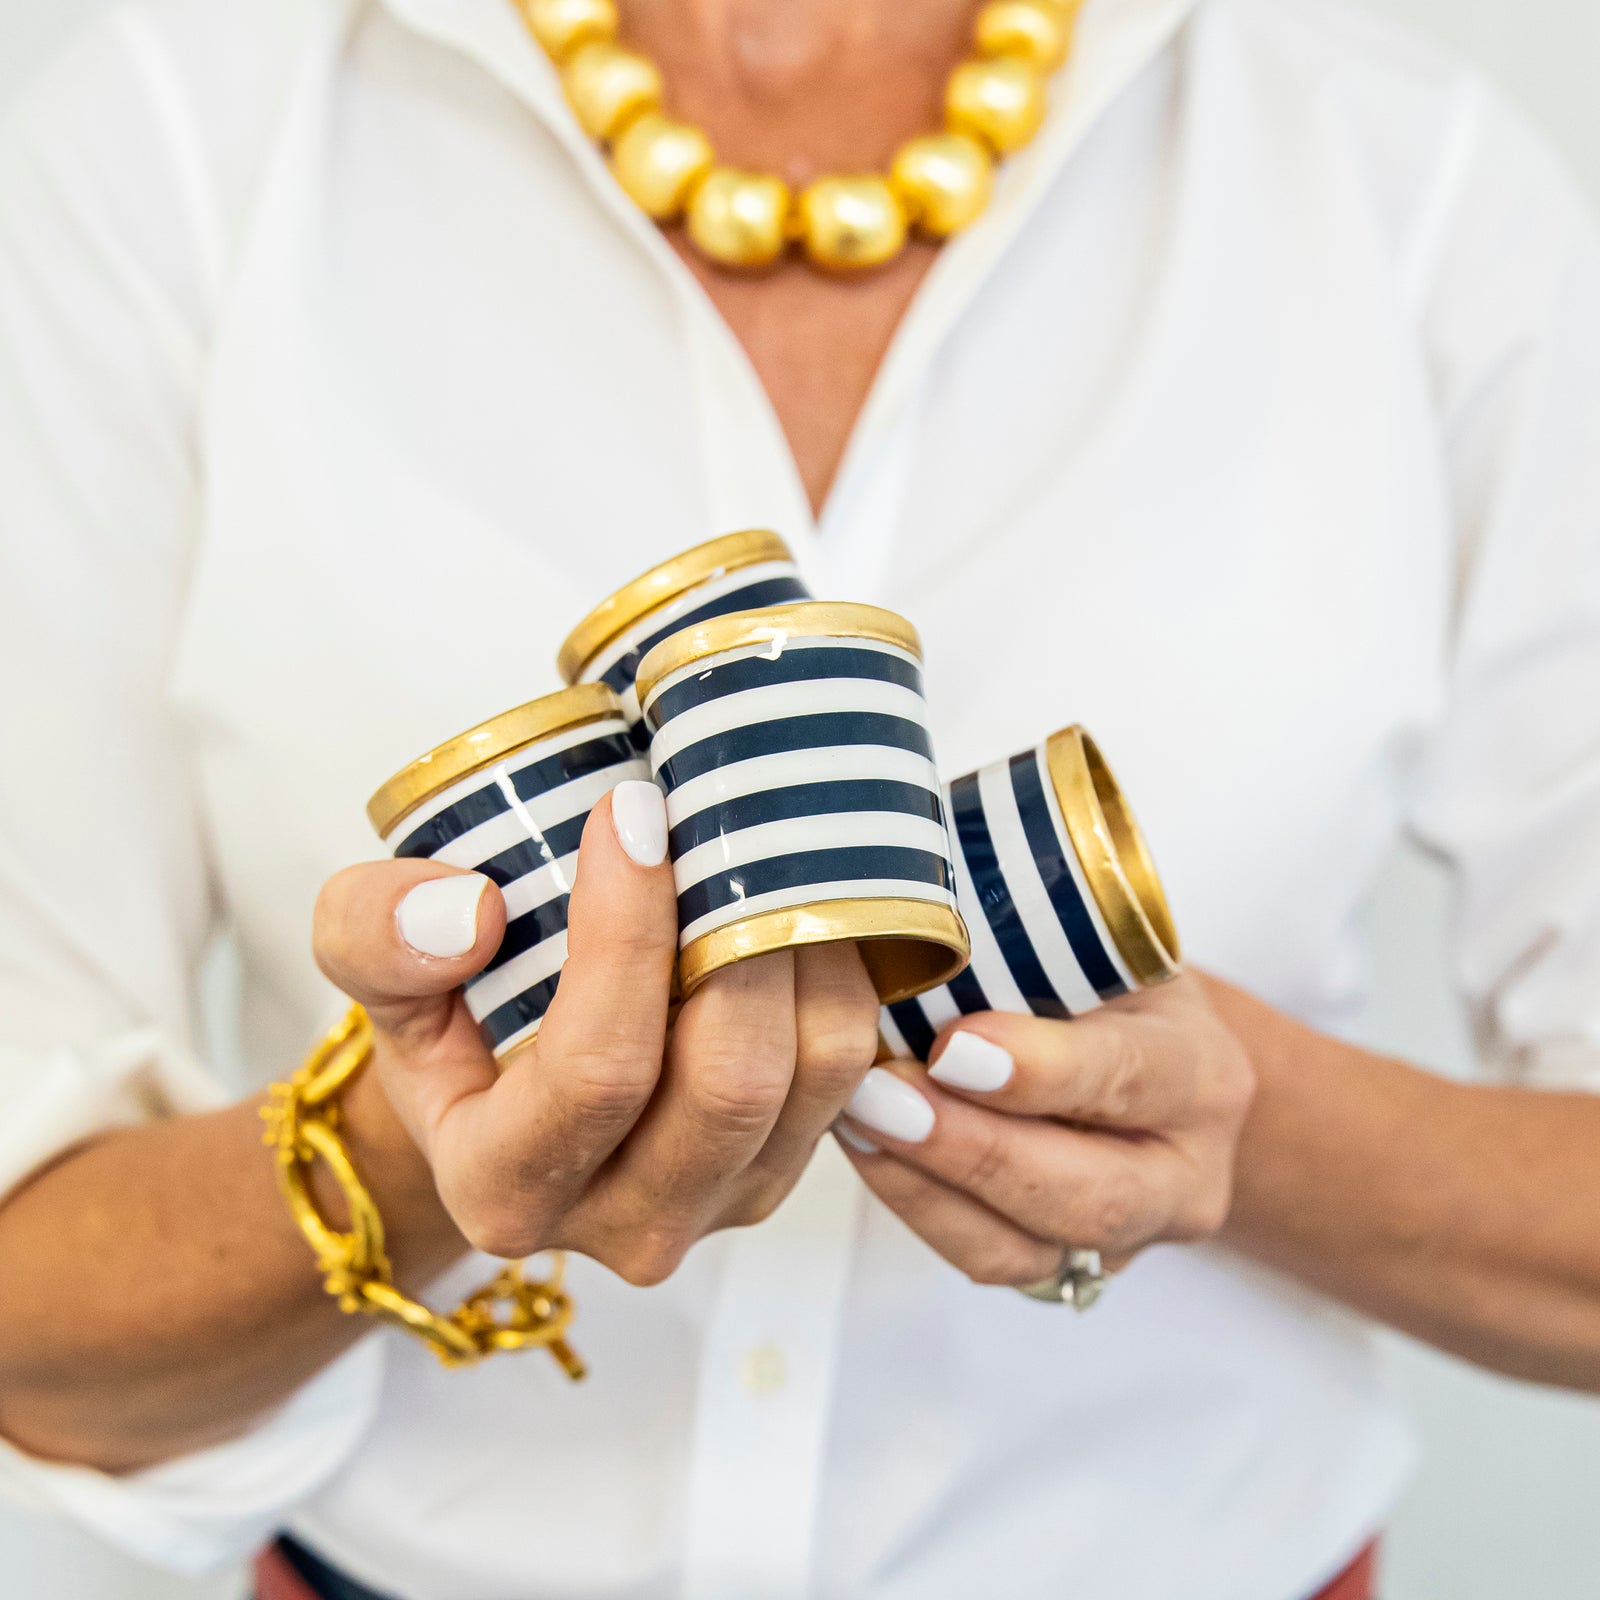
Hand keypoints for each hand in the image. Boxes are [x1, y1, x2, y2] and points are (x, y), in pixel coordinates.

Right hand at [313, 781, 880, 1284]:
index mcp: (507, 1188)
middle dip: (743, 933)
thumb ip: (374, 933)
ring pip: (814, 1072)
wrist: (499, 1081)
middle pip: (730, 1081)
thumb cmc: (444, 1015)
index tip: (631, 810)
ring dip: (805, 944)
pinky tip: (793, 901)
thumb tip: (469, 913)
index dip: (626, 932)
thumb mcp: (371, 964)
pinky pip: (847, 1068)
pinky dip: (837, 972)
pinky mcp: (783, 1169)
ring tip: (765, 847)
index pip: (598, 1068)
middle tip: (725, 816)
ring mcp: (721, 1205)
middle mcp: (626, 1225)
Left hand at [835, 975, 1254, 1286]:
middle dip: (972, 1150)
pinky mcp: (1067, 1268)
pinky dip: (917, 1204)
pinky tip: (868, 1144)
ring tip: (857, 1118)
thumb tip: (929, 941)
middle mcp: (1186, 1174)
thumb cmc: (1106, 985)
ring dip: (926, 1186)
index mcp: (1203, 1074)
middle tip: (881, 1098)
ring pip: (1029, 1249)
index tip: (952, 1046)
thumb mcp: (1098, 950)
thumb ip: (1038, 955)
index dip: (1042, 1070)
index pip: (1131, 1077)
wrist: (1139, 1051)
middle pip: (1090, 1196)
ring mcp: (1129, 1238)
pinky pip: (988, 1259)